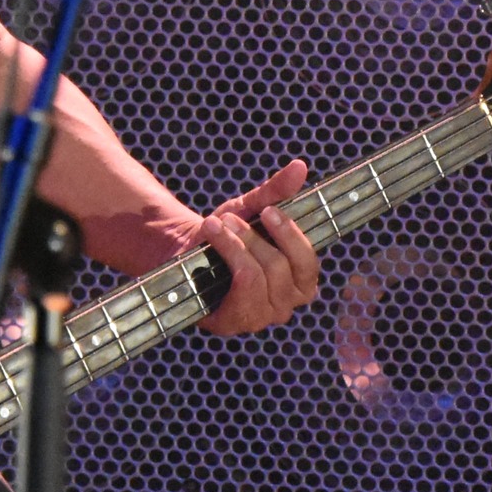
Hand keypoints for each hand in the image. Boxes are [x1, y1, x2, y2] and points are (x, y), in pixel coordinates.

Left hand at [197, 160, 320, 334]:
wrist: (183, 249)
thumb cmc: (224, 232)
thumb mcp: (250, 209)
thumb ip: (275, 193)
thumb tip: (300, 166)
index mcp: (298, 281)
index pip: (309, 263)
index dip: (291, 236)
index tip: (270, 211)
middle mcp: (285, 305)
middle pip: (282, 269)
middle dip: (253, 238)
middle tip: (230, 217)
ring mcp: (260, 318)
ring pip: (259, 277)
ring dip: (235, 245)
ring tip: (215, 225)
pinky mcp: (234, 324)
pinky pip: (241, 291)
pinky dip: (226, 257)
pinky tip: (211, 240)